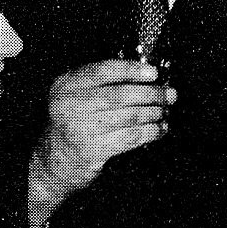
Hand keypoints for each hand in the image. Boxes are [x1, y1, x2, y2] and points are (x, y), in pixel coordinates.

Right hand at [35, 59, 175, 195]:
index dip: (131, 70)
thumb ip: (102, 82)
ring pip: (128, 117)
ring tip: (164, 111)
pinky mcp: (93, 150)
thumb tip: (145, 75)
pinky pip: (130, 137)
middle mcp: (69, 105)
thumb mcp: (77, 95)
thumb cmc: (75, 121)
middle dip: (150, 94)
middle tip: (169, 94)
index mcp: (66, 85)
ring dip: (153, 113)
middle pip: (119, 95)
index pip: (102, 71)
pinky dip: (150, 132)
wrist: (57, 158)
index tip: (153, 73)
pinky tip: (159, 129)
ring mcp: (80, 129)